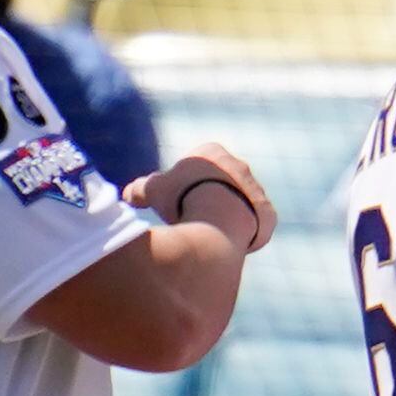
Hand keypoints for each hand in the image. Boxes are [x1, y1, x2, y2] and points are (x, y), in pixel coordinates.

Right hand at [134, 143, 274, 251]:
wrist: (219, 217)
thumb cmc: (181, 198)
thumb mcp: (154, 189)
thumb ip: (141, 189)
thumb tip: (127, 194)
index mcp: (212, 152)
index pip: (196, 164)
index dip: (181, 183)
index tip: (175, 198)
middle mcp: (240, 166)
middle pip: (219, 183)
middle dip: (206, 197)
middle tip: (190, 216)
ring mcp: (257, 190)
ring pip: (238, 204)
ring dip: (224, 217)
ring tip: (207, 233)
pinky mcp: (269, 215)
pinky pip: (254, 225)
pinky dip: (241, 234)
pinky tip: (226, 243)